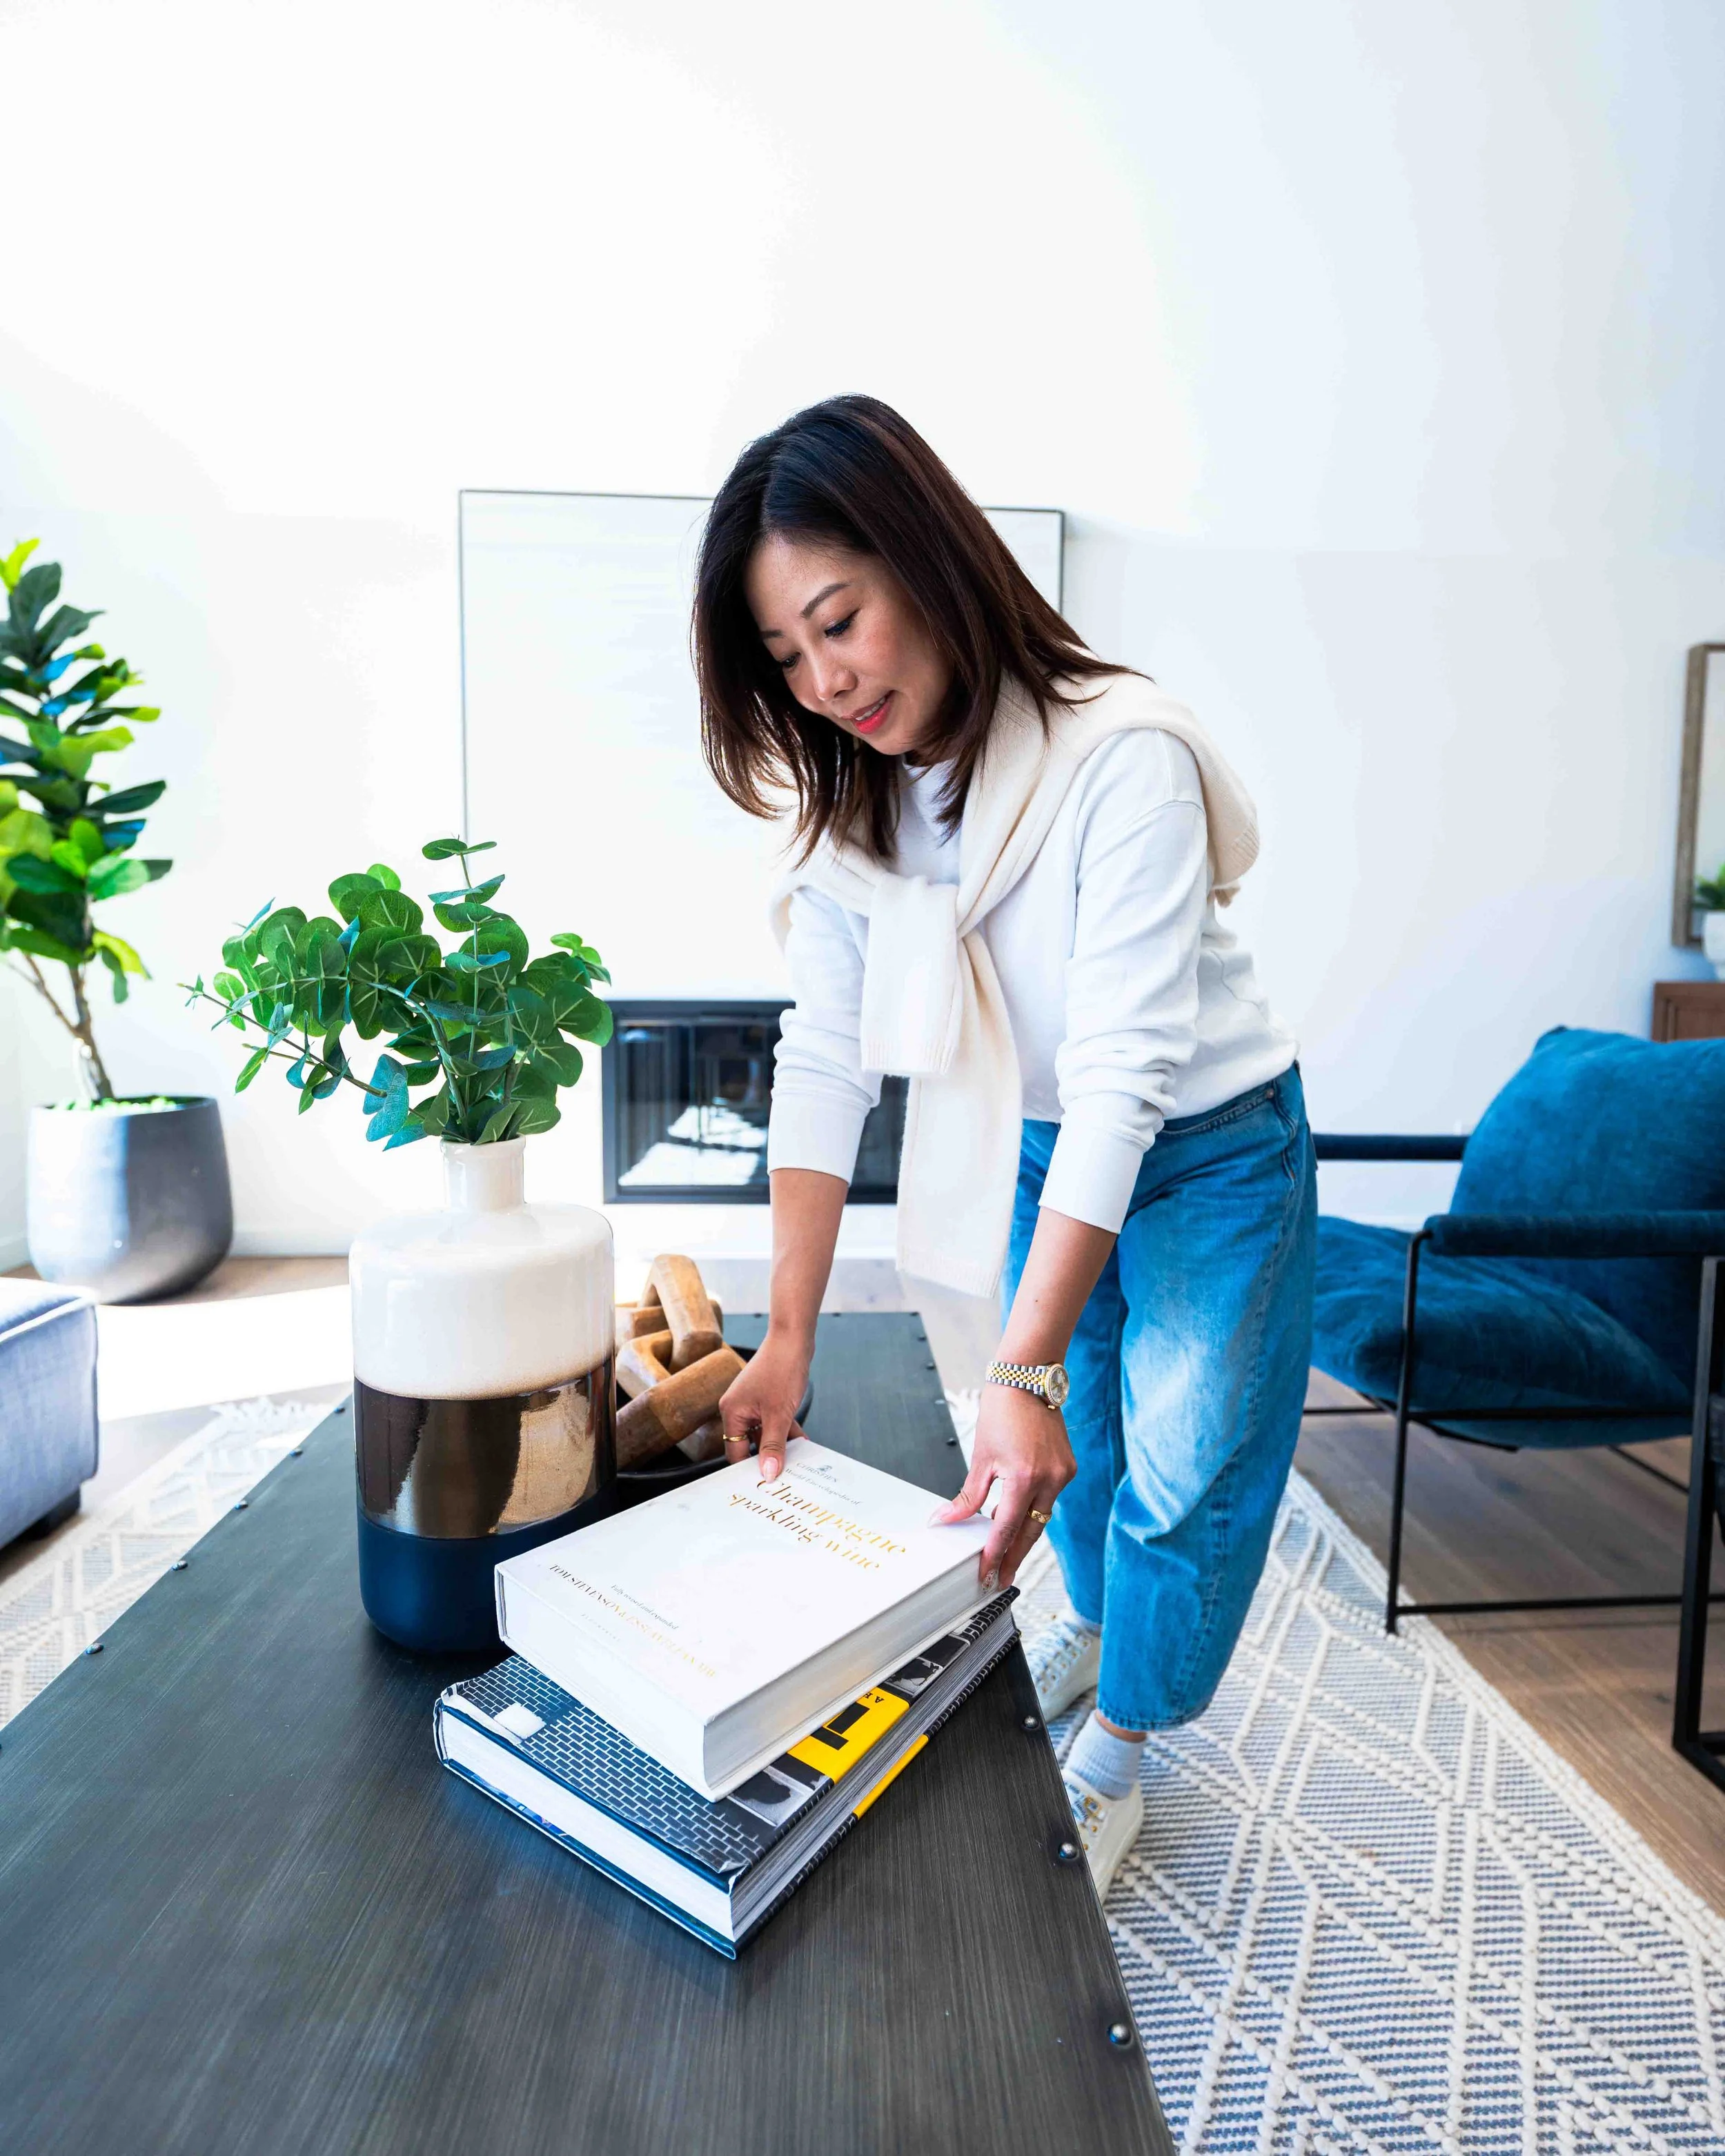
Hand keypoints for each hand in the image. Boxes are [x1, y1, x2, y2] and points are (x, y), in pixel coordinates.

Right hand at [719, 1329, 809, 1482]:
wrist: (793, 1338)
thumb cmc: (782, 1369)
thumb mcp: (779, 1414)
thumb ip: (773, 1446)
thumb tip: (769, 1474)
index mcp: (731, 1412)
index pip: (734, 1452)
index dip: (750, 1468)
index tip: (767, 1484)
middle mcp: (737, 1408)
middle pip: (749, 1444)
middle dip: (768, 1457)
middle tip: (785, 1475)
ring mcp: (752, 1403)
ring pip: (764, 1434)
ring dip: (781, 1444)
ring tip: (798, 1460)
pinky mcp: (766, 1398)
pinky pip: (773, 1422)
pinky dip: (786, 1431)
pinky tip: (802, 1441)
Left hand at [930, 1381, 1074, 1590]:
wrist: (1028, 1380)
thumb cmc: (1002, 1411)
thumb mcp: (981, 1457)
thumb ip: (969, 1496)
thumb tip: (948, 1519)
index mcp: (1024, 1477)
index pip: (1007, 1528)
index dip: (996, 1554)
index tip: (987, 1573)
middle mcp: (1049, 1478)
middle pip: (1031, 1531)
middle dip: (1014, 1556)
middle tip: (1001, 1578)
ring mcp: (1063, 1474)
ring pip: (1042, 1516)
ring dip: (1023, 1535)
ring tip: (1005, 1554)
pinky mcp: (1067, 1468)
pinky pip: (1049, 1498)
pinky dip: (1033, 1510)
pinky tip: (1018, 1519)